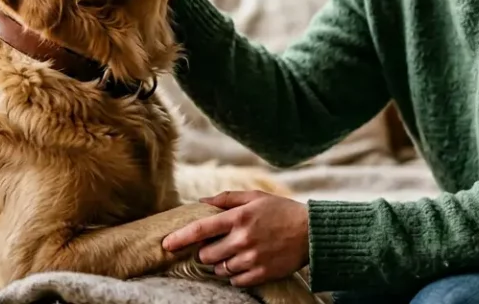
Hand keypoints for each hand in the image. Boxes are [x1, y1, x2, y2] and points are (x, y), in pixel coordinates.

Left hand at [162, 190, 309, 287]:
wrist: (312, 233)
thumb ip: (227, 198)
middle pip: (206, 255)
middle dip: (208, 252)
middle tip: (220, 246)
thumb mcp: (256, 197)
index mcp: (239, 217)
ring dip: (223, 264)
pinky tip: (247, 264)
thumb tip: (200, 202)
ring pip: (220, 270)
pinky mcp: (261, 274)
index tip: (166, 244)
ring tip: (237, 254)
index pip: (200, 229)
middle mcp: (243, 239)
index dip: (179, 238)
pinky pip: (235, 281)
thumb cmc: (282, 211)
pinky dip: (236, 275)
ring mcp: (252, 258)